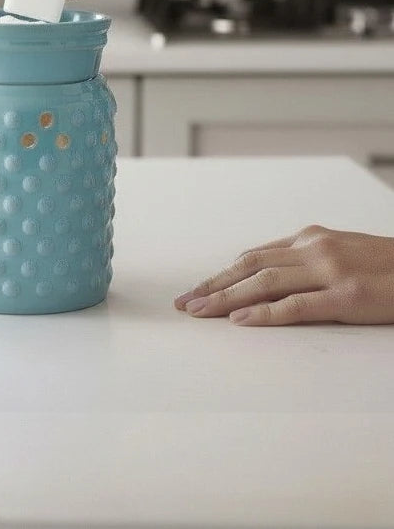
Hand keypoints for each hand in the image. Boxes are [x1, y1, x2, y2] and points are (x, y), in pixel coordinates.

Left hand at [175, 225, 393, 325]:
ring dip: (226, 297)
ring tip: (199, 311)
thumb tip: (267, 272)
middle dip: (213, 285)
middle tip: (184, 303)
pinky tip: (239, 320)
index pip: (254, 256)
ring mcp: (331, 271)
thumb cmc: (389, 267)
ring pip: (264, 282)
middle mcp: (315, 249)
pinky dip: (264, 312)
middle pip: (250, 267)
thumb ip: (307, 259)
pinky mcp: (348, 297)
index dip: (222, 273)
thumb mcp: (343, 252)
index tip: (198, 289)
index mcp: (311, 238)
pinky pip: (297, 304)